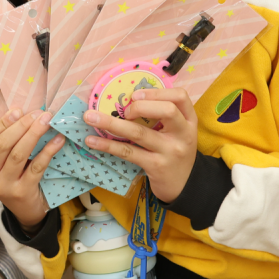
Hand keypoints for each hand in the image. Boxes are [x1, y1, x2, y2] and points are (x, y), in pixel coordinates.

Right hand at [0, 108, 66, 230]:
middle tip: (37, 114)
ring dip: (34, 134)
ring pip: (18, 154)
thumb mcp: (3, 163)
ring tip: (46, 121)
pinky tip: (57, 140)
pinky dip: (48, 150)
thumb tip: (22, 113)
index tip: (18, 110)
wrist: (26, 211)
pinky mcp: (22, 192)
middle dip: (21, 126)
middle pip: (2, 144)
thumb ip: (7, 141)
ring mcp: (4, 186)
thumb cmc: (15, 179)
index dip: (1, 123)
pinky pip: (36, 166)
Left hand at [82, 88, 197, 202]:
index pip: (180, 97)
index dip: (157, 92)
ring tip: (90, 117)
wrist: (184, 185)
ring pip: (140, 132)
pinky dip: (107, 145)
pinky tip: (92, 141)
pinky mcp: (155, 166)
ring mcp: (170, 151)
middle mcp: (183, 134)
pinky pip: (128, 152)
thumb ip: (162, 114)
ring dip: (111, 123)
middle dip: (141, 106)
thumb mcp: (178, 131)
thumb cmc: (175, 151)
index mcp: (188, 120)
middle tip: (126, 110)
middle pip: (166, 110)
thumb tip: (127, 99)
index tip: (136, 96)